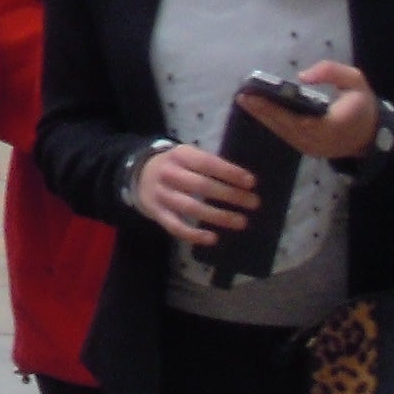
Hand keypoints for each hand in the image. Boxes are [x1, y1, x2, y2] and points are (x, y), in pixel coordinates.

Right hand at [130, 139, 259, 249]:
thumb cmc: (176, 166)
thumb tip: (245, 180)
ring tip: (242, 222)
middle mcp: (169, 174)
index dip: (229, 172)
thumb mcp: (188, 156)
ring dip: (218, 216)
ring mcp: (162, 194)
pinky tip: (213, 238)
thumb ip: (210, 164)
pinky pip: (176, 226)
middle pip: (202, 186)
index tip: (251, 182)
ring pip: (191, 207)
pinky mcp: (157, 212)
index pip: (207, 163)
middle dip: (230, 195)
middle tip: (254, 203)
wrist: (140, 174)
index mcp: (179, 155)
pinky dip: (194, 234)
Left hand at [241, 59, 382, 164]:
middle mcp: (321, 140)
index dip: (276, 110)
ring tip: (245, 101)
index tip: (256, 97)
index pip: (300, 120)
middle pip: (286, 127)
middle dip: (263, 111)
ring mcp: (314, 148)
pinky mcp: (309, 150)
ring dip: (263, 118)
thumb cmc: (361, 105)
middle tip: (243, 96)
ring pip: (284, 133)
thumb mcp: (355, 81)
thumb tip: (302, 77)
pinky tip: (259, 112)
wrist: (372, 134)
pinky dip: (272, 124)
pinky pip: (287, 136)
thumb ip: (331, 72)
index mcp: (334, 125)